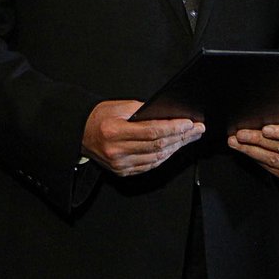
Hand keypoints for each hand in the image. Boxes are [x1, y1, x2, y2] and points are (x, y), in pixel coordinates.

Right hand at [81, 100, 203, 176]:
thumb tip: (169, 115)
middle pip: (157, 145)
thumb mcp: (120, 106)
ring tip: (190, 137)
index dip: (174, 128)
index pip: (152, 131)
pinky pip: (148, 165)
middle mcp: (117, 151)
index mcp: (115, 132)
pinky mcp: (122, 171)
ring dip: (176, 147)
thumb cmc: (101, 116)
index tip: (190, 123)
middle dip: (181, 137)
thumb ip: (144, 111)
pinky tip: (174, 148)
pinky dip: (164, 156)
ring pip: (155, 157)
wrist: (81, 133)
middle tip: (198, 129)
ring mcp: (119, 164)